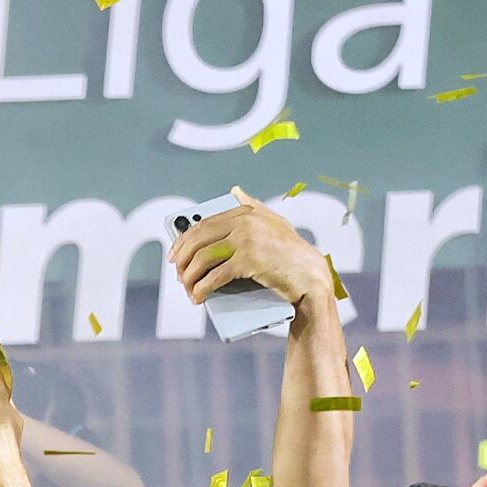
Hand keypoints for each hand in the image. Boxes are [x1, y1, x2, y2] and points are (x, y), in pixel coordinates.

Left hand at [168, 190, 331, 307]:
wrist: (311, 277)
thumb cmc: (293, 254)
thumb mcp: (275, 223)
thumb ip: (254, 206)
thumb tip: (235, 190)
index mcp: (248, 211)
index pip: (205, 223)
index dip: (185, 239)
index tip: (175, 253)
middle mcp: (246, 222)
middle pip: (200, 239)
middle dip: (183, 258)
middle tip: (177, 273)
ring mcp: (247, 240)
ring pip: (204, 257)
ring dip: (190, 276)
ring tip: (188, 288)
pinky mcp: (249, 261)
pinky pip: (215, 275)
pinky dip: (202, 288)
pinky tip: (198, 296)